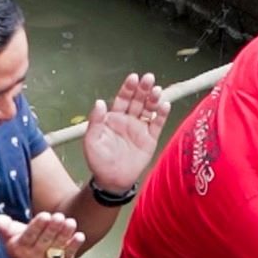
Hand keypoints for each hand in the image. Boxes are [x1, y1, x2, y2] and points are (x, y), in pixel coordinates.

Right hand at [0, 211, 84, 257]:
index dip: (37, 226)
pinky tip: (79, 235)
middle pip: (45, 240)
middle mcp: (34, 257)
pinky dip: (74, 245)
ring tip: (70, 222)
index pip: (29, 236)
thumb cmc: (24, 247)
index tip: (45, 215)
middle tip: (59, 216)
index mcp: (20, 248)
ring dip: (65, 234)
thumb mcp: (11, 237)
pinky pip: (69, 254)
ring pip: (57, 246)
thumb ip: (6, 227)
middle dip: (53, 228)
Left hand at [83, 72, 166, 192]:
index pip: (122, 98)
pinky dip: (162, 115)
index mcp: (113, 117)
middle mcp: (128, 120)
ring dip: (154, 99)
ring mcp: (140, 129)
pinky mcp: (150, 139)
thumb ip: (96, 121)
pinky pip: (157, 124)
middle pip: (138, 100)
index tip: (133, 78)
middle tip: (149, 78)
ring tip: (158, 90)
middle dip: (143, 89)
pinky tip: (165, 105)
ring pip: (149, 109)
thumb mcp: (91, 140)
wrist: (112, 180)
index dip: (128, 88)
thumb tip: (100, 102)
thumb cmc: (99, 160)